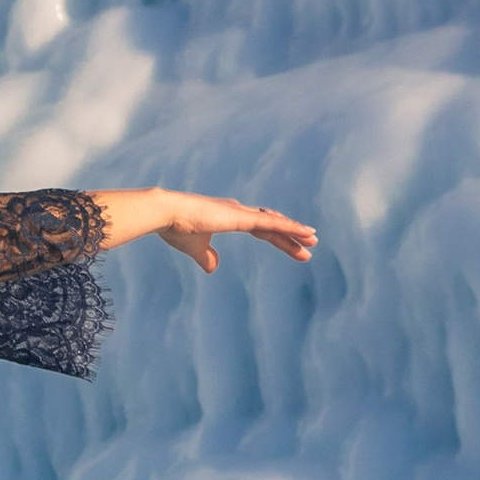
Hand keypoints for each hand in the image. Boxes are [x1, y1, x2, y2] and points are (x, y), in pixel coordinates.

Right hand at [90, 187, 317, 270]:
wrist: (165, 214)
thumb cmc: (175, 228)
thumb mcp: (194, 248)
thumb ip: (206, 257)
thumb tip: (214, 268)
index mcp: (228, 217)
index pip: (260, 229)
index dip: (277, 237)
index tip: (293, 247)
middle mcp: (237, 212)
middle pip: (271, 226)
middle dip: (290, 237)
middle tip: (310, 247)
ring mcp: (240, 213)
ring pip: (275, 224)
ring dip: (296, 232)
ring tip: (314, 240)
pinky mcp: (240, 217)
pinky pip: (272, 224)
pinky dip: (290, 228)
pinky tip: (306, 232)